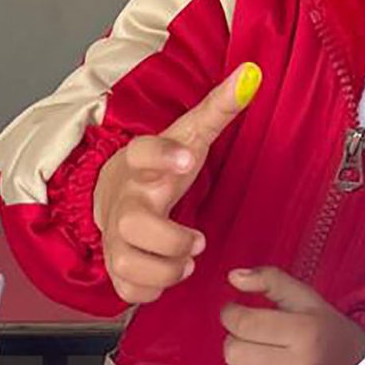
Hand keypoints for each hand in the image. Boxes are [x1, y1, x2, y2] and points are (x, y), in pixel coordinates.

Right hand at [93, 63, 261, 305]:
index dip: (162, 156)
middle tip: (197, 241)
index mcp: (141, 164)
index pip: (142, 152)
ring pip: (126, 262)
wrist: (113, 192)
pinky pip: (125, 288)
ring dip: (164, 270)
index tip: (187, 160)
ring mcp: (114, 235)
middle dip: (170, 239)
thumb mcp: (189, 134)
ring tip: (186, 264)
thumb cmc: (161, 167)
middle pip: (133, 222)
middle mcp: (124, 201)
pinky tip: (165, 278)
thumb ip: (220, 107)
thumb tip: (252, 73)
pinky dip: (148, 291)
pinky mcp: (114, 264)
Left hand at [220, 266, 364, 364]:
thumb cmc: (326, 332)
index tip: (235, 312)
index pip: (243, 323)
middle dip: (235, 340)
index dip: (230, 314)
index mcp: (306, 332)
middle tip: (250, 337)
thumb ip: (270, 280)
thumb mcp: (305, 299)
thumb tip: (233, 276)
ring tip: (258, 360)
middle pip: (233, 352)